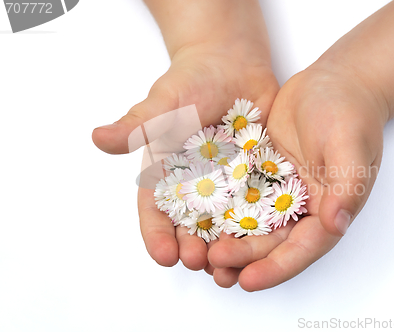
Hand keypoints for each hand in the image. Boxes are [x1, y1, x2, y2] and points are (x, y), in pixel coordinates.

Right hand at [92, 43, 278, 273]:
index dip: (157, 234)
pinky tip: (265, 243)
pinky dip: (261, 225)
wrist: (232, 64)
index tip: (163, 255)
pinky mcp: (257, 175)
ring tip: (231, 268)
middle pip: (192, 224)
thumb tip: (99, 138)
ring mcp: (229, 183)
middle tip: (199, 263)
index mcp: (168, 173)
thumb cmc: (192, 81)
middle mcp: (198, 185)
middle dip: (194, 247)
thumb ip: (139, 126)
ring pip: (226, 223)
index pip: (157, 210)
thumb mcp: (164, 104)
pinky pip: (260, 203)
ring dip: (227, 247)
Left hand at [208, 65, 387, 289]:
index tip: (248, 280)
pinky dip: (223, 210)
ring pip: (253, 225)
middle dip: (245, 257)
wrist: (335, 82)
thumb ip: (346, 187)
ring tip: (202, 255)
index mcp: (329, 209)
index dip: (277, 267)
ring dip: (231, 241)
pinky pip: (240, 196)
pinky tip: (200, 217)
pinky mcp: (262, 172)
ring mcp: (280, 190)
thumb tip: (337, 224)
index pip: (303, 248)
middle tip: (215, 263)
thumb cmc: (350, 112)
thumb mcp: (351, 146)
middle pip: (273, 242)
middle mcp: (303, 206)